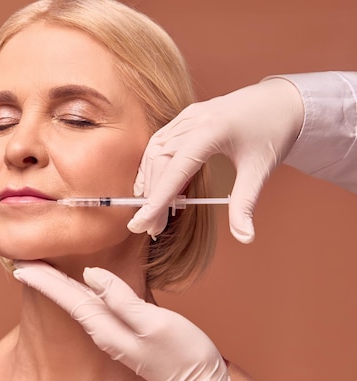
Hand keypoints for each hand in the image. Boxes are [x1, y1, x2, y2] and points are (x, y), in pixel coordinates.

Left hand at [13, 260, 241, 380]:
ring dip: (58, 285)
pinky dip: (79, 293)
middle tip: (22, 262)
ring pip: (78, 302)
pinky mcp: (126, 332)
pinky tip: (78, 286)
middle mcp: (104, 331)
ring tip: (40, 271)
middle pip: (68, 299)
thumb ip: (121, 300)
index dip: (45, 280)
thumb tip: (92, 275)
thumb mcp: (154, 324)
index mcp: (106, 327)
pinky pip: (93, 307)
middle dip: (45, 280)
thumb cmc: (183, 355)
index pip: (68, 298)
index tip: (22, 265)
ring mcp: (114, 333)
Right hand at [127, 77, 303, 242]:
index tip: (141, 223)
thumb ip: (245, 204)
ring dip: (149, 182)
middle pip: (160, 163)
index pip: (175, 170)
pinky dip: (151, 165)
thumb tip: (245, 237)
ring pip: (155, 152)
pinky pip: (159, 142)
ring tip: (150, 211)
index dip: (156, 199)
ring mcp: (187, 116)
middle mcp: (194, 120)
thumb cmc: (273, 131)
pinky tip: (150, 185)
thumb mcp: (261, 170)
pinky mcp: (185, 117)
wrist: (282, 100)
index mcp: (211, 131)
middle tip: (152, 228)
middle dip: (152, 198)